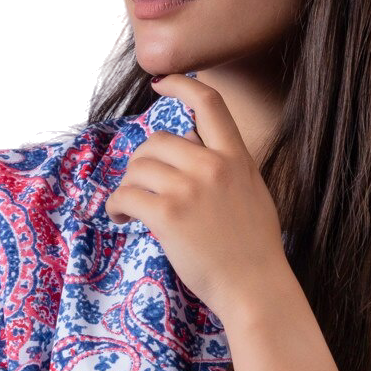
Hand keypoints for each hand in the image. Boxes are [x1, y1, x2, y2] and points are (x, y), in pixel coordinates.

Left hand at [103, 73, 289, 318]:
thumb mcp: (251, 192)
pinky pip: (126, 196)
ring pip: (138, 168)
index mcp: (236, 157)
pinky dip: (116, 207)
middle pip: (157, 141)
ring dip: (127, 187)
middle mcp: (213, 165)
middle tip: (140, 187)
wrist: (255, 288)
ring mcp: (190, 188)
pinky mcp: (168, 214)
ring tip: (130, 208)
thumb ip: (224, 167)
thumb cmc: (253, 249)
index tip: (160, 82)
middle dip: (141, 163)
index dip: (180, 85)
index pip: (209, 103)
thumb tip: (192, 150)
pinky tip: (122, 218)